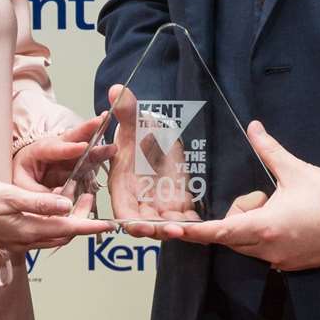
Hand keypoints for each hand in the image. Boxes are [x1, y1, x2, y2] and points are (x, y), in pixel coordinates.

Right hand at [0, 180, 111, 251]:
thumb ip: (38, 202)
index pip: (69, 229)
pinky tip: (52, 206)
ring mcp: (20, 242)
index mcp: (29, 230)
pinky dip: (54, 222)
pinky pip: (42, 233)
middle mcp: (28, 241)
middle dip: (82, 218)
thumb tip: (66, 206)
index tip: (111, 224)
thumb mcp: (8, 195)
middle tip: (87, 193)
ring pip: (55, 234)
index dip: (92, 225)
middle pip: (65, 233)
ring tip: (74, 196)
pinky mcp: (13, 238)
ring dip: (69, 220)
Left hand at [12, 113, 109, 193]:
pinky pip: (88, 162)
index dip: (68, 148)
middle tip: (103, 120)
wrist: (22, 179)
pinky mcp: (75, 166)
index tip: (82, 146)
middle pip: (71, 138)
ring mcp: (66, 157)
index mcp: (36, 152)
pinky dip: (100, 157)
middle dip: (88, 129)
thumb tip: (61, 204)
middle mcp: (54, 150)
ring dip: (99, 146)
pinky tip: (112, 153)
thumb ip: (39, 195)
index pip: (52, 149)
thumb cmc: (20, 179)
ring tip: (113, 145)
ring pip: (84, 149)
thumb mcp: (21, 187)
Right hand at [103, 84, 200, 238]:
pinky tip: (202, 225)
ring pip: (165, 224)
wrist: (158, 138)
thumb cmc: (140, 133)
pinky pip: (184, 219)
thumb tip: (117, 90)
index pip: (123, 211)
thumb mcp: (134, 122)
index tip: (141, 226)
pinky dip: (192, 224)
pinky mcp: (177, 204)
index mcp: (123, 187)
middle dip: (157, 230)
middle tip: (173, 229)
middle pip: (145, 225)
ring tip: (189, 228)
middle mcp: (139, 200)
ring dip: (175, 229)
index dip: (131, 221)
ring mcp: (159, 204)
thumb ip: (127, 110)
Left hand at [167, 121, 319, 270]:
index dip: (191, 232)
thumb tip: (253, 127)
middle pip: (232, 234)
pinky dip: (267, 235)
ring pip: (248, 243)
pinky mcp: (292, 264)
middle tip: (265, 194)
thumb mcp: (296, 170)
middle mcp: (267, 249)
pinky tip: (292, 218)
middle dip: (240, 213)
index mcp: (264, 227)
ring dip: (254, 224)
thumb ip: (269, 150)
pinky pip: (265, 251)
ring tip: (283, 205)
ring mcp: (280, 260)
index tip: (167, 232)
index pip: (217, 232)